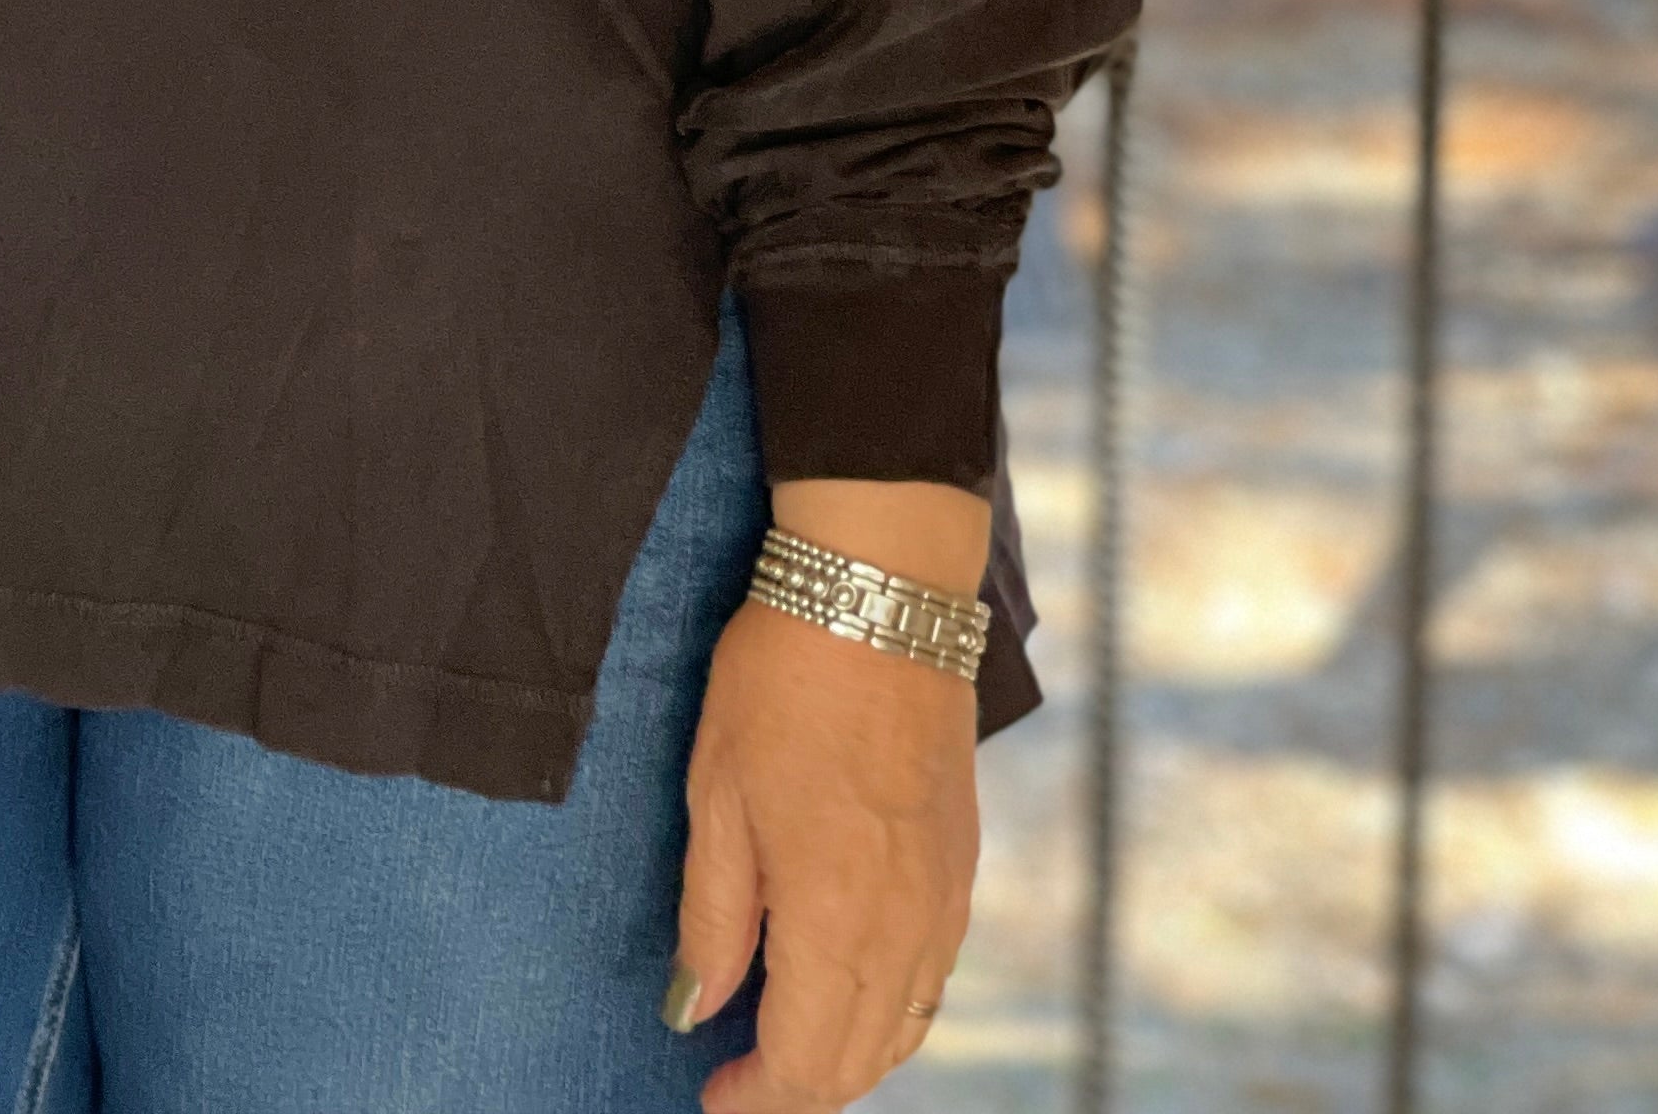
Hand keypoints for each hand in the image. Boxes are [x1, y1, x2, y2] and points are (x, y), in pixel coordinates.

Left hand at [665, 484, 983, 1107]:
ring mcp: (945, 898)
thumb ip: (711, 916)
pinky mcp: (962, 864)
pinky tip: (847, 984)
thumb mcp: (716, 795)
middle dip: (796, 1089)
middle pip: (859, 1062)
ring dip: (845, 1055)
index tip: (710, 1096)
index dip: (754, 1100)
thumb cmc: (782, 682)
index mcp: (835, 919)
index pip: (803, 1063)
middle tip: (737, 1079)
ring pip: (904, 1028)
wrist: (882, 593)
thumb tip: (695, 1009)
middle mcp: (904, 928)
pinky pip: (932, 977)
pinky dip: (889, 1010)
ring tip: (782, 1038)